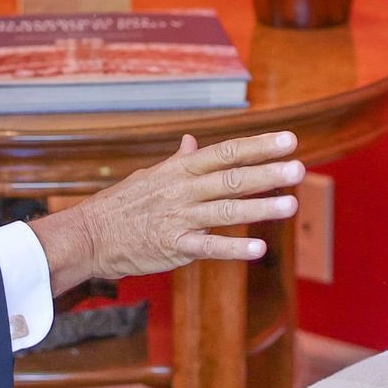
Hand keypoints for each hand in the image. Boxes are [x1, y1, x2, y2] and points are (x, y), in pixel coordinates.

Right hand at [30, 131, 303, 293]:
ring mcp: (178, 219)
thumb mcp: (150, 175)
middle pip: (231, 178)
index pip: (225, 152)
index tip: (288, 139)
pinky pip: (208, 247)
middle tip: (298, 168)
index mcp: (180, 169)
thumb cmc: (123, 204)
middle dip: (267, 173)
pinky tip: (258, 247)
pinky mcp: (173, 247)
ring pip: (225, 210)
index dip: (257, 146)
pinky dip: (234, 247)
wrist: (90, 235)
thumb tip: (192, 142)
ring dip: (260, 207)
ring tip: (291, 204)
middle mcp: (182, 190)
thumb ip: (178, 161)